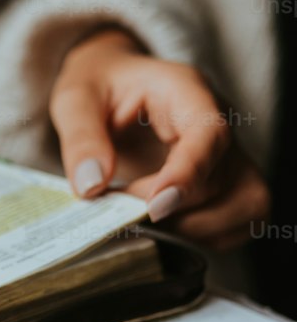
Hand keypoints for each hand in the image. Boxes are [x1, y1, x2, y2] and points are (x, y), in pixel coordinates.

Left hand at [49, 27, 269, 250]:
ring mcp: (229, 153)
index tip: (154, 207)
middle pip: (224, 179)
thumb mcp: (76, 98)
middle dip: (175, 210)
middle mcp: (220, 121)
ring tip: (147, 224)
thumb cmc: (99, 85)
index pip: (209, 134)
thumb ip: (82, 138)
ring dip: (197, 228)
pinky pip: (243, 218)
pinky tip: (168, 231)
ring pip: (246, 203)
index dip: (187, 175)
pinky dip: (208, 237)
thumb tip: (92, 186)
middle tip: (124, 213)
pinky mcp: (228, 180)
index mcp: (186, 91)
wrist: (113, 84)